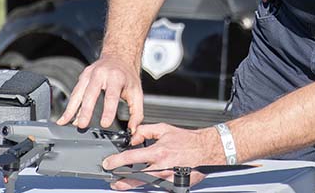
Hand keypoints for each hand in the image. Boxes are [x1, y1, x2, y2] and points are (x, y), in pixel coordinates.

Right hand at [56, 54, 143, 130]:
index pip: (111, 96)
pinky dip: (70, 105)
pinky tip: (66, 116)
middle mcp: (101, 74)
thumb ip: (137, 113)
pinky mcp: (83, 76)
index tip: (105, 124)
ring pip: (78, 92)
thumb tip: (133, 130)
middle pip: (91, 94)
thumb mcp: (137, 92)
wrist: (120, 57)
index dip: (108, 111)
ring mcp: (90, 74)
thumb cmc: (127, 75)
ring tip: (65, 122)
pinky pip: (75, 92)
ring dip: (71, 109)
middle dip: (85, 111)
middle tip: (82, 125)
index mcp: (116, 77)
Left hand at [103, 123, 223, 190]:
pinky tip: (144, 182)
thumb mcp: (164, 129)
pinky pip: (157, 186)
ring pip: (145, 184)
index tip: (108, 163)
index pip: (131, 157)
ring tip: (123, 183)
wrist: (206, 150)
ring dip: (133, 184)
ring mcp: (167, 179)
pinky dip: (150, 184)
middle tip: (113, 181)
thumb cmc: (188, 140)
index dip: (116, 161)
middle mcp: (161, 167)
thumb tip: (133, 137)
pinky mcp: (173, 186)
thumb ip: (146, 131)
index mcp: (158, 152)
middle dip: (121, 181)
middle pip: (135, 178)